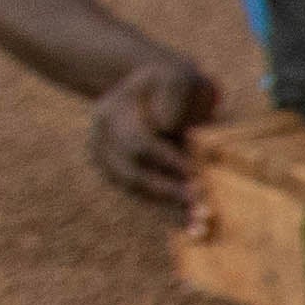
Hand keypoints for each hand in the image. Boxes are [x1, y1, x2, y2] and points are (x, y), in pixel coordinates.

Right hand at [90, 55, 222, 213]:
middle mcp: (102, 140)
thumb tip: (166, 126)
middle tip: (203, 208)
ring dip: (167, 211)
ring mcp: (106, 161)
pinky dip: (164, 212)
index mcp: (112, 113)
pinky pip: (140, 198)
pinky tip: (188, 228)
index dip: (168, 161)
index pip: (139, 143)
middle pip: (133, 173)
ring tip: (199, 229)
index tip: (196, 175)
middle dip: (169, 192)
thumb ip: (174, 93)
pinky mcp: (119, 176)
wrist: (147, 89)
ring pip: (135, 191)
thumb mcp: (176, 75)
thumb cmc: (171, 81)